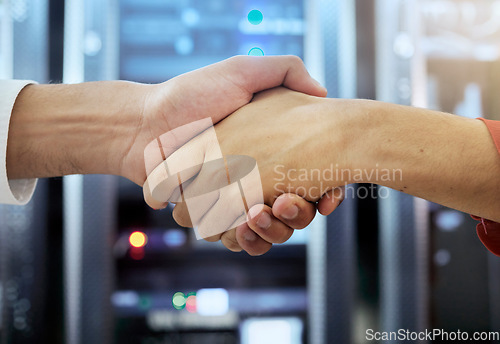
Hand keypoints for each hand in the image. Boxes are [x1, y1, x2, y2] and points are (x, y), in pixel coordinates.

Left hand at [130, 56, 329, 252]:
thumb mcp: (243, 71)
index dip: (324, 192)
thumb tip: (320, 92)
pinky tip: (241, 226)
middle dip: (297, 216)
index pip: (309, 178)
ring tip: (258, 216)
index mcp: (268, 150)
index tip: (326, 195)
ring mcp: (234, 200)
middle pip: (293, 212)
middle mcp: (256, 176)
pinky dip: (246, 240)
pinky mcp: (212, 217)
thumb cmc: (191, 96)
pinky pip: (238, 240)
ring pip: (269, 231)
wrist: (143, 126)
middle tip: (286, 204)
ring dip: (273, 232)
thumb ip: (284, 70)